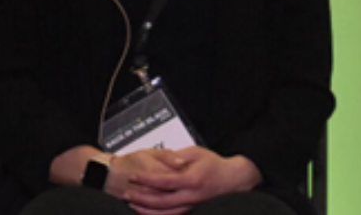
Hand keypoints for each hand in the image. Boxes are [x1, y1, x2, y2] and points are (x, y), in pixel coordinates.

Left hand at [122, 146, 262, 214]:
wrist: (233, 179)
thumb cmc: (216, 165)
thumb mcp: (197, 153)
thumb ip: (178, 156)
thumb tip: (164, 160)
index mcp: (191, 179)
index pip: (163, 181)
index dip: (146, 179)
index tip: (134, 176)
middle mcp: (191, 195)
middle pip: (160, 201)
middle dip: (141, 198)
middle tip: (126, 193)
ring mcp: (192, 205)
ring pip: (165, 213)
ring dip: (146, 210)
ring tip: (133, 205)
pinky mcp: (192, 210)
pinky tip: (148, 212)